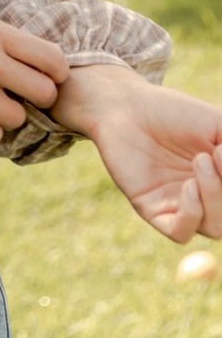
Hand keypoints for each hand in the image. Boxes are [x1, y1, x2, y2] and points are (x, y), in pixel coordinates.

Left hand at [51, 65, 221, 241]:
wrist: (125, 105)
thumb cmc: (172, 112)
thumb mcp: (219, 125)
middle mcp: (207, 198)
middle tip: (218, 154)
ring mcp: (181, 206)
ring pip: (216, 229)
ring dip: (216, 197)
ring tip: (201, 161)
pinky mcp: (152, 210)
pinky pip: (181, 233)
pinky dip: (193, 215)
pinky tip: (188, 187)